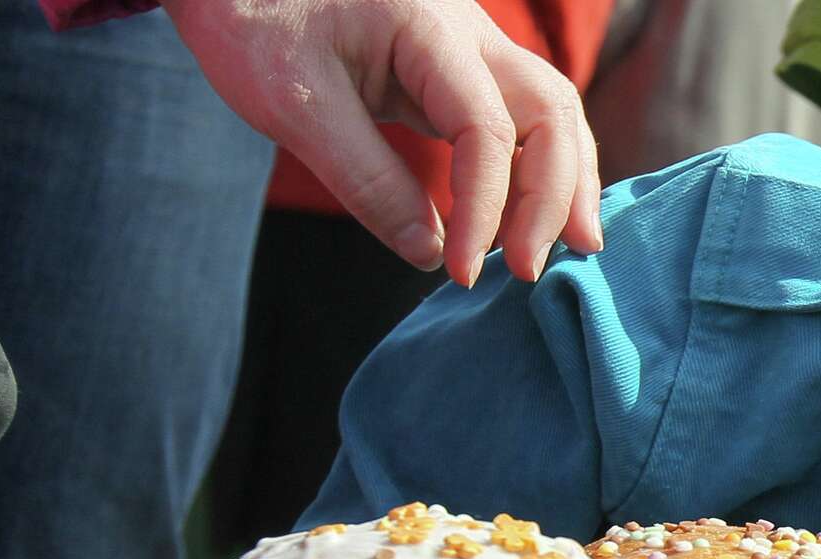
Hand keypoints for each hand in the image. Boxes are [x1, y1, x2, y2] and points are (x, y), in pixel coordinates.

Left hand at [161, 0, 601, 286]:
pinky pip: (519, 118)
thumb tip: (427, 254)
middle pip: (550, 111)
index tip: (458, 271)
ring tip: (569, 246)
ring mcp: (469, 47)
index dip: (483, 209)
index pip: (486, 129)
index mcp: (428, 28)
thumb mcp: (292, 102)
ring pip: (549, 112)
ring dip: (563, 182)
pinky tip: (533, 215)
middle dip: (553, 195)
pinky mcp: (456, 70)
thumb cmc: (250, 17)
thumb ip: (365, 179)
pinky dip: (536, 167)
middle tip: (530, 270)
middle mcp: (467, 31)